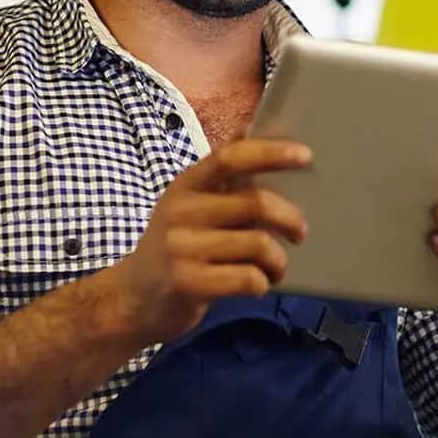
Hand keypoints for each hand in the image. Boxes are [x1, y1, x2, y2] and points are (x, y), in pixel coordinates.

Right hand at [108, 139, 310, 347]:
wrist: (131, 299)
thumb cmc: (176, 248)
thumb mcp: (188, 207)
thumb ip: (221, 181)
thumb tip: (257, 138)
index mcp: (186, 185)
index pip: (230, 158)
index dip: (270, 153)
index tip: (305, 155)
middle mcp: (181, 211)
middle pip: (255, 204)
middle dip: (290, 219)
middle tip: (300, 233)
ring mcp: (181, 247)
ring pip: (258, 244)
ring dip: (278, 260)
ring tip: (276, 268)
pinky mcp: (187, 282)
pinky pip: (248, 278)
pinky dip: (263, 283)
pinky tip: (258, 285)